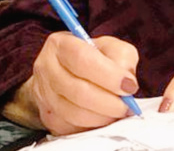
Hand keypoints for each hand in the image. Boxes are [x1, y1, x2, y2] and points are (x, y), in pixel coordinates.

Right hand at [5, 32, 139, 134]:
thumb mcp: (110, 47)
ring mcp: (43, 94)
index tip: (130, 86)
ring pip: (74, 113)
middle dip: (109, 102)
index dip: (109, 75)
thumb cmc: (91, 59)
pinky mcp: (47, 116)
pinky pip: (72, 127)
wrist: (65, 74)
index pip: (82, 59)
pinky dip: (93, 125)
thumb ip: (122, 56)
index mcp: (60, 44)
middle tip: (128, 105)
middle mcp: (46, 68)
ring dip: (102, 116)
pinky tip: (104, 117)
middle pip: (78, 90)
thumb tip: (127, 81)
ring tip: (118, 112)